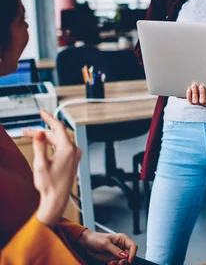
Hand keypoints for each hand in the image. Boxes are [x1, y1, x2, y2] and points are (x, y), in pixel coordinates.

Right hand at [23, 110, 80, 226]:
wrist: (57, 199)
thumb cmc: (49, 185)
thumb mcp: (40, 164)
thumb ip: (40, 146)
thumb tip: (40, 133)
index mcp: (68, 149)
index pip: (58, 127)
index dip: (49, 117)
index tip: (42, 111)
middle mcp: (74, 150)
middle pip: (57, 134)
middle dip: (41, 131)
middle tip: (25, 131)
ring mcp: (75, 154)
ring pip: (59, 140)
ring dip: (45, 137)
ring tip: (29, 137)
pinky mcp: (73, 159)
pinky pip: (62, 146)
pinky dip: (52, 143)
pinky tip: (42, 144)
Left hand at [76, 229, 137, 263]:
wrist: (87, 244)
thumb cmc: (96, 239)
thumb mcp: (105, 243)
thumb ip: (115, 250)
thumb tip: (124, 255)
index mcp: (123, 239)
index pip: (133, 246)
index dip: (133, 253)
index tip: (129, 260)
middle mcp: (122, 246)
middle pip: (130, 255)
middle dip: (126, 260)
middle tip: (120, 263)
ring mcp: (118, 253)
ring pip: (124, 261)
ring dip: (120, 263)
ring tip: (112, 263)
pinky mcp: (113, 259)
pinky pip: (117, 264)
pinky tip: (110, 263)